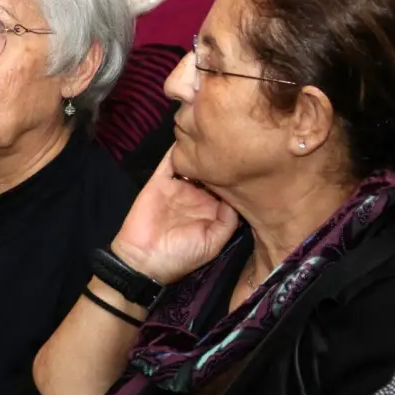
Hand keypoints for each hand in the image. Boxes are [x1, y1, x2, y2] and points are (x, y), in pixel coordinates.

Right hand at [111, 148, 238, 285]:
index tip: (250, 163)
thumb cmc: (181, 256)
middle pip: (212, 171)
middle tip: (236, 143)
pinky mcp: (159, 181)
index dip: (237, 176)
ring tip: (215, 134)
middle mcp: (196, 195)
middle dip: (223, 159)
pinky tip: (188, 135)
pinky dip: (177, 149)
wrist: (145, 260)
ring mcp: (178, 186)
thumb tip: (239, 195)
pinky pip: (169, 162)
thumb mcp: (213, 243)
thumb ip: (228, 221)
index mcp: (211, 209)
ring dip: (201, 150)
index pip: (228, 187)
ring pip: (193, 163)